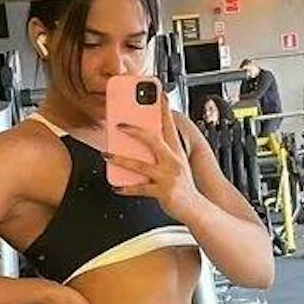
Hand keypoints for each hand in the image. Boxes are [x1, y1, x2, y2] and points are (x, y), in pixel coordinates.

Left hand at [106, 92, 198, 222]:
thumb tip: (139, 146)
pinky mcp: (162, 192)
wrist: (196, 209)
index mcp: (177, 152)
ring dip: (120, 159)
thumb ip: (162, 155)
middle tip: (119, 124)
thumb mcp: (176, 166)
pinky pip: (139, 188)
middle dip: (134, 130)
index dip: (165, 109)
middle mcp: (173, 161)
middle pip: (153, 140)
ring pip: (140, 164)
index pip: (170, 125)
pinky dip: (126, 188)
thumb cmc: (183, 188)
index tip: (159, 94)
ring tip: (107, 154)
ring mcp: (168, 176)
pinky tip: (116, 187)